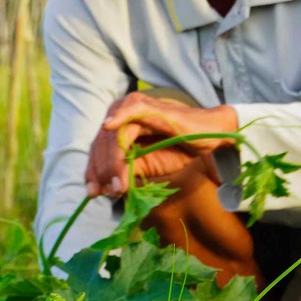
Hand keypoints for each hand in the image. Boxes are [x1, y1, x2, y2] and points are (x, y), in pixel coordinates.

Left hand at [83, 93, 236, 200]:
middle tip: (108, 193)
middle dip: (101, 171)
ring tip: (117, 186)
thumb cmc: (178, 148)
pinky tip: (109, 129)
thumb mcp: (147, 164)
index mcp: (117, 126)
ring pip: (113, 137)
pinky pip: (130, 114)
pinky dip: (118, 122)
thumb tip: (105, 190)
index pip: (98, 150)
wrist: (208, 136)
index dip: (93, 171)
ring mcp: (134, 108)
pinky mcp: (148, 107)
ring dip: (112, 163)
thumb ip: (126, 171)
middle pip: (101, 144)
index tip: (92, 193)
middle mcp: (121, 113)